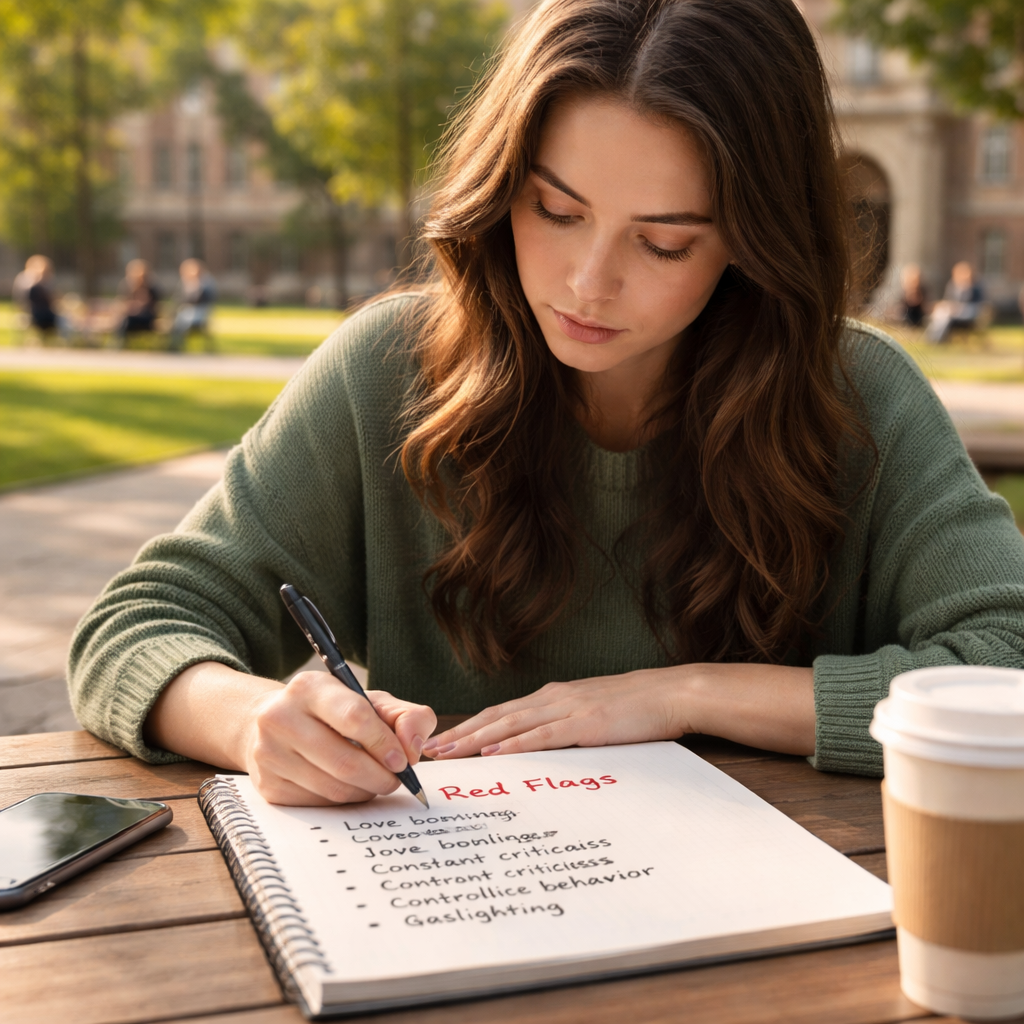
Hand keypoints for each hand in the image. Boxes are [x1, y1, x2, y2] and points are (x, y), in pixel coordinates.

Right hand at [243, 672, 436, 804]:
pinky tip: (350, 787)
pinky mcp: (268, 786)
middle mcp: (280, 717)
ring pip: (333, 787)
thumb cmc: (334, 711)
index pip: (354, 717)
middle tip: (396, 780)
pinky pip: (319, 803)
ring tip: (376, 781)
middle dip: (380, 776)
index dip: (384, 743)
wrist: (276, 723)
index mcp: (309, 687)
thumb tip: (413, 748)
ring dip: (365, 790)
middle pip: (344, 761)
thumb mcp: (372, 701)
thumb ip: (406, 716)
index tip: (402, 760)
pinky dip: (344, 800)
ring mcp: (269, 753)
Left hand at [421, 669, 691, 759]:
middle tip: (429, 751)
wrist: (670, 693)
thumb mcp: (591, 714)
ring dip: (476, 740)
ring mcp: (568, 709)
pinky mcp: (585, 723)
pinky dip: (515, 745)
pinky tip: (495, 754)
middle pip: (495, 719)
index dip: (469, 728)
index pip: (501, 715)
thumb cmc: (635, 707)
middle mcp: (552, 699)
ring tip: (449, 752)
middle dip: (460, 735)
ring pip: (511, 726)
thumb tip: (539, 747)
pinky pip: (543, 736)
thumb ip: (563, 727)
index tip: (442, 742)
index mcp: (552, 698)